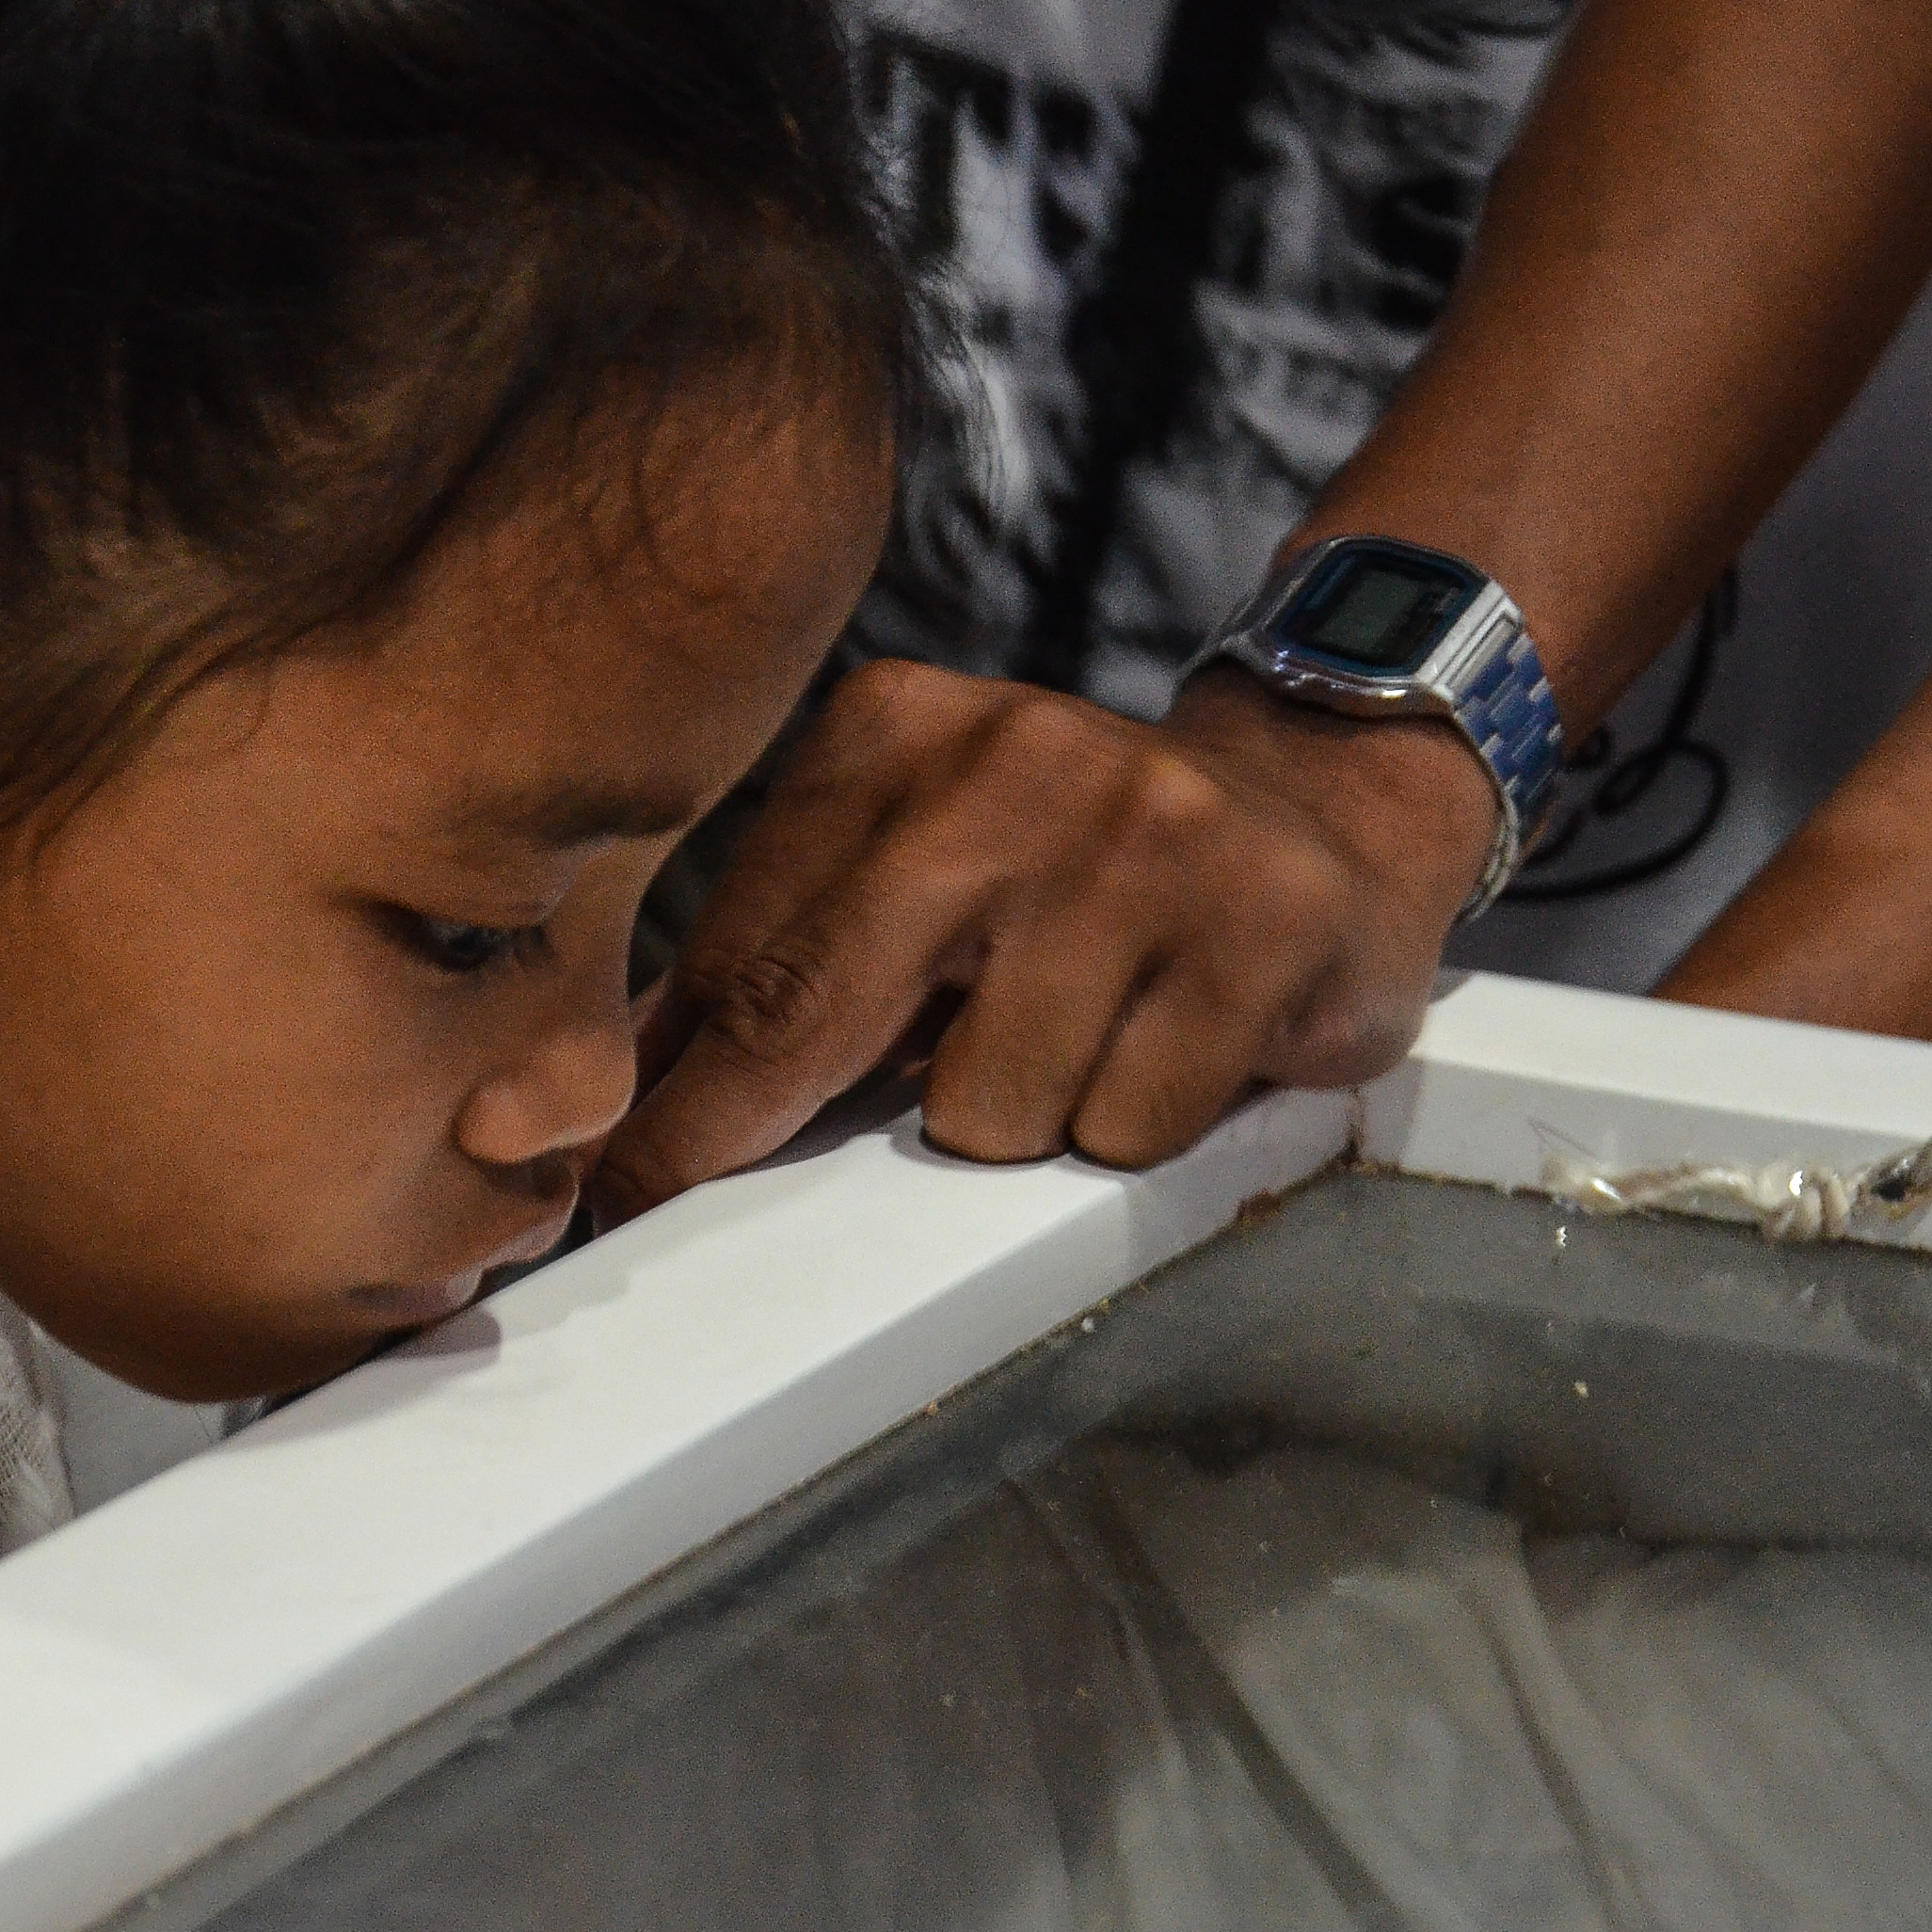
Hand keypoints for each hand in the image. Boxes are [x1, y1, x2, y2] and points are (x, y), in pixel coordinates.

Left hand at [593, 657, 1501, 1218]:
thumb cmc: (1079, 873)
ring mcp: (1146, 834)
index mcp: (897, 733)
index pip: (746, 951)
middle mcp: (1013, 761)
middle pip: (824, 1010)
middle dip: (750, 1128)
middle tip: (681, 1198)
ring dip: (1017, 1124)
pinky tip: (1169, 1048)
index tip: (605, 1186)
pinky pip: (1127, 1125)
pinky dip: (1134, 1126)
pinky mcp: (1264, 922)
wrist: (1326, 805)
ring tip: (1071, 1051)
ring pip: (989, 1109)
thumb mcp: (916, 868)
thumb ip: (782, 961)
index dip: (670, 1098)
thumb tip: (620, 1105)